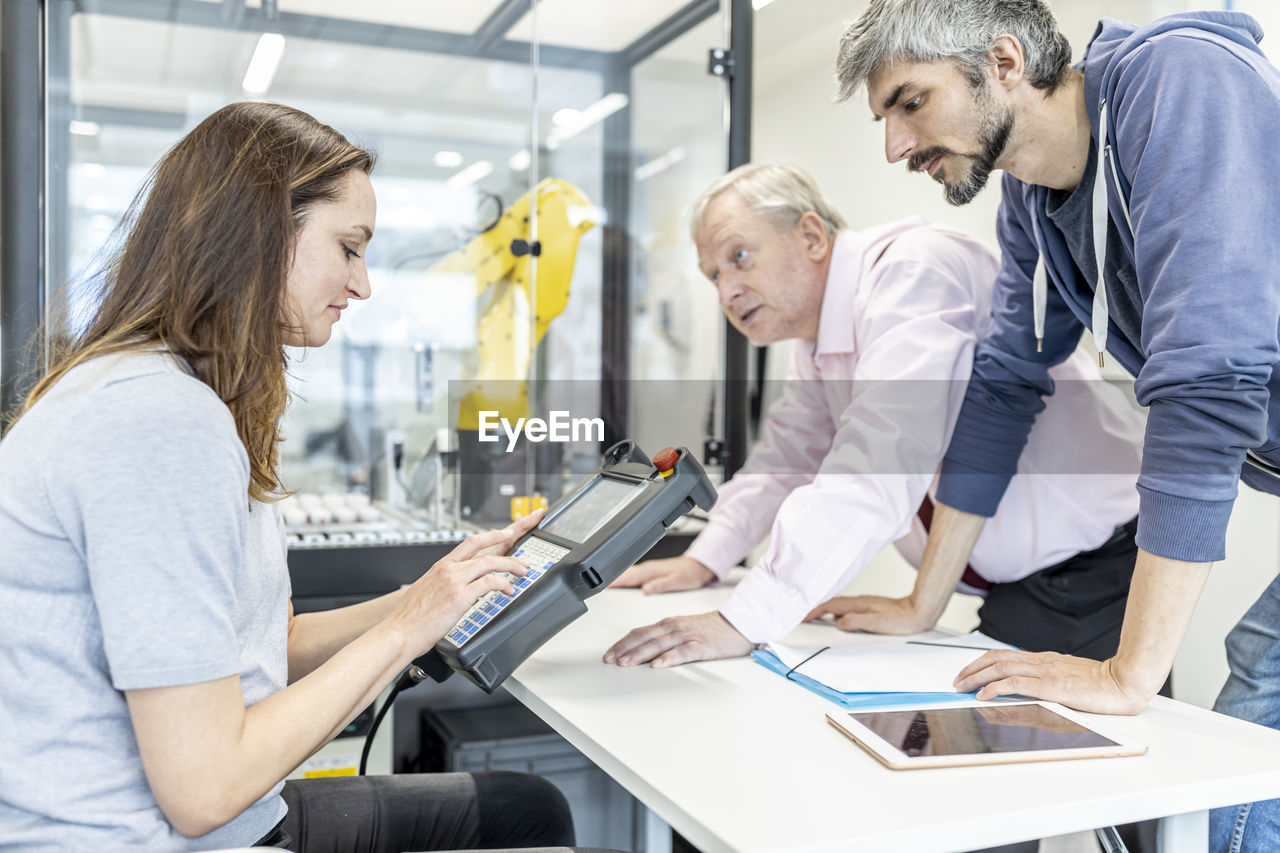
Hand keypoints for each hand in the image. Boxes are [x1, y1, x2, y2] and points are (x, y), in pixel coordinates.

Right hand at [385, 508, 544, 656]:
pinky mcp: (460, 597)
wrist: (399, 632)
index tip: (505, 533)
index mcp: (441, 567)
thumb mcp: (426, 592)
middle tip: (523, 556)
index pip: (470, 543)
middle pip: (484, 548)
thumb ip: (444, 586)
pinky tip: (509, 590)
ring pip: (490, 563)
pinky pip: (489, 584)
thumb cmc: (410, 619)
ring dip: (511, 566)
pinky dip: (503, 585)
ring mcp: (454, 581)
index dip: (491, 535)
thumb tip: (458, 590)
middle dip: (508, 546)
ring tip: (522, 573)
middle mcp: (448, 569)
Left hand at [602, 611, 750, 667]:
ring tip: (625, 663)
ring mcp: (688, 635)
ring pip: (659, 644)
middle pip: (644, 637)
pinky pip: (683, 652)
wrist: (738, 623)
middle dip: (624, 649)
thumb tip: (642, 653)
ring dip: (640, 654)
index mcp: (668, 624)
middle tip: (609, 660)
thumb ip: (664, 638)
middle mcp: (675, 627)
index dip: (622, 643)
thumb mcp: (682, 630)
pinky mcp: (702, 645)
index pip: (639, 632)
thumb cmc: (711, 629)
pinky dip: (669, 658)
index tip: (608, 654)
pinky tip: (658, 664)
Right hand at [609, 556, 713, 593]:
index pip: (627, 577)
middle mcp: (647, 568)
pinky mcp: (649, 572)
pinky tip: (619, 584)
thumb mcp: (678, 581)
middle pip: (622, 575)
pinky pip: (631, 575)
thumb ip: (661, 585)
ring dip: (613, 579)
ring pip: (625, 574)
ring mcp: (647, 569)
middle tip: (593, 589)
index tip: (600, 588)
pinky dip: (622, 578)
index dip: (612, 582)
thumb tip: (646, 589)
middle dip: (607, 581)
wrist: (699, 566)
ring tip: (600, 588)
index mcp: (650, 571)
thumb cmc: (690, 574)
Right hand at [804, 595, 928, 634]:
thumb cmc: (901, 619)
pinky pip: (847, 610)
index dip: (814, 611)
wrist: (918, 612)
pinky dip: (838, 614)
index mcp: (857, 604)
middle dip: (816, 610)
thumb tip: (839, 623)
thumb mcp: (877, 623)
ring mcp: (863, 604)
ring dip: (826, 612)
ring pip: (839, 607)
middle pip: (831, 605)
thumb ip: (856, 621)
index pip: (829, 606)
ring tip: (817, 620)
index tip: (802, 616)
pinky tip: (840, 621)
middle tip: (804, 618)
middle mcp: (858, 602)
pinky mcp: (869, 608)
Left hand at [952, 650, 1149, 714]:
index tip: (968, 672)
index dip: (982, 662)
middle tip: (957, 680)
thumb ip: (1048, 680)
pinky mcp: (1050, 685)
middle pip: (996, 658)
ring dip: (976, 676)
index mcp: (1044, 660)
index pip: (1005, 655)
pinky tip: (983, 695)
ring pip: (1000, 667)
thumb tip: (1028, 688)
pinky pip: (1015, 684)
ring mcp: (1045, 672)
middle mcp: (1041, 661)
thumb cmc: (1102, 684)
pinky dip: (994, 687)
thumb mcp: (1068, 679)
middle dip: (972, 668)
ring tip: (962, 686)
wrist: (1125, 682)